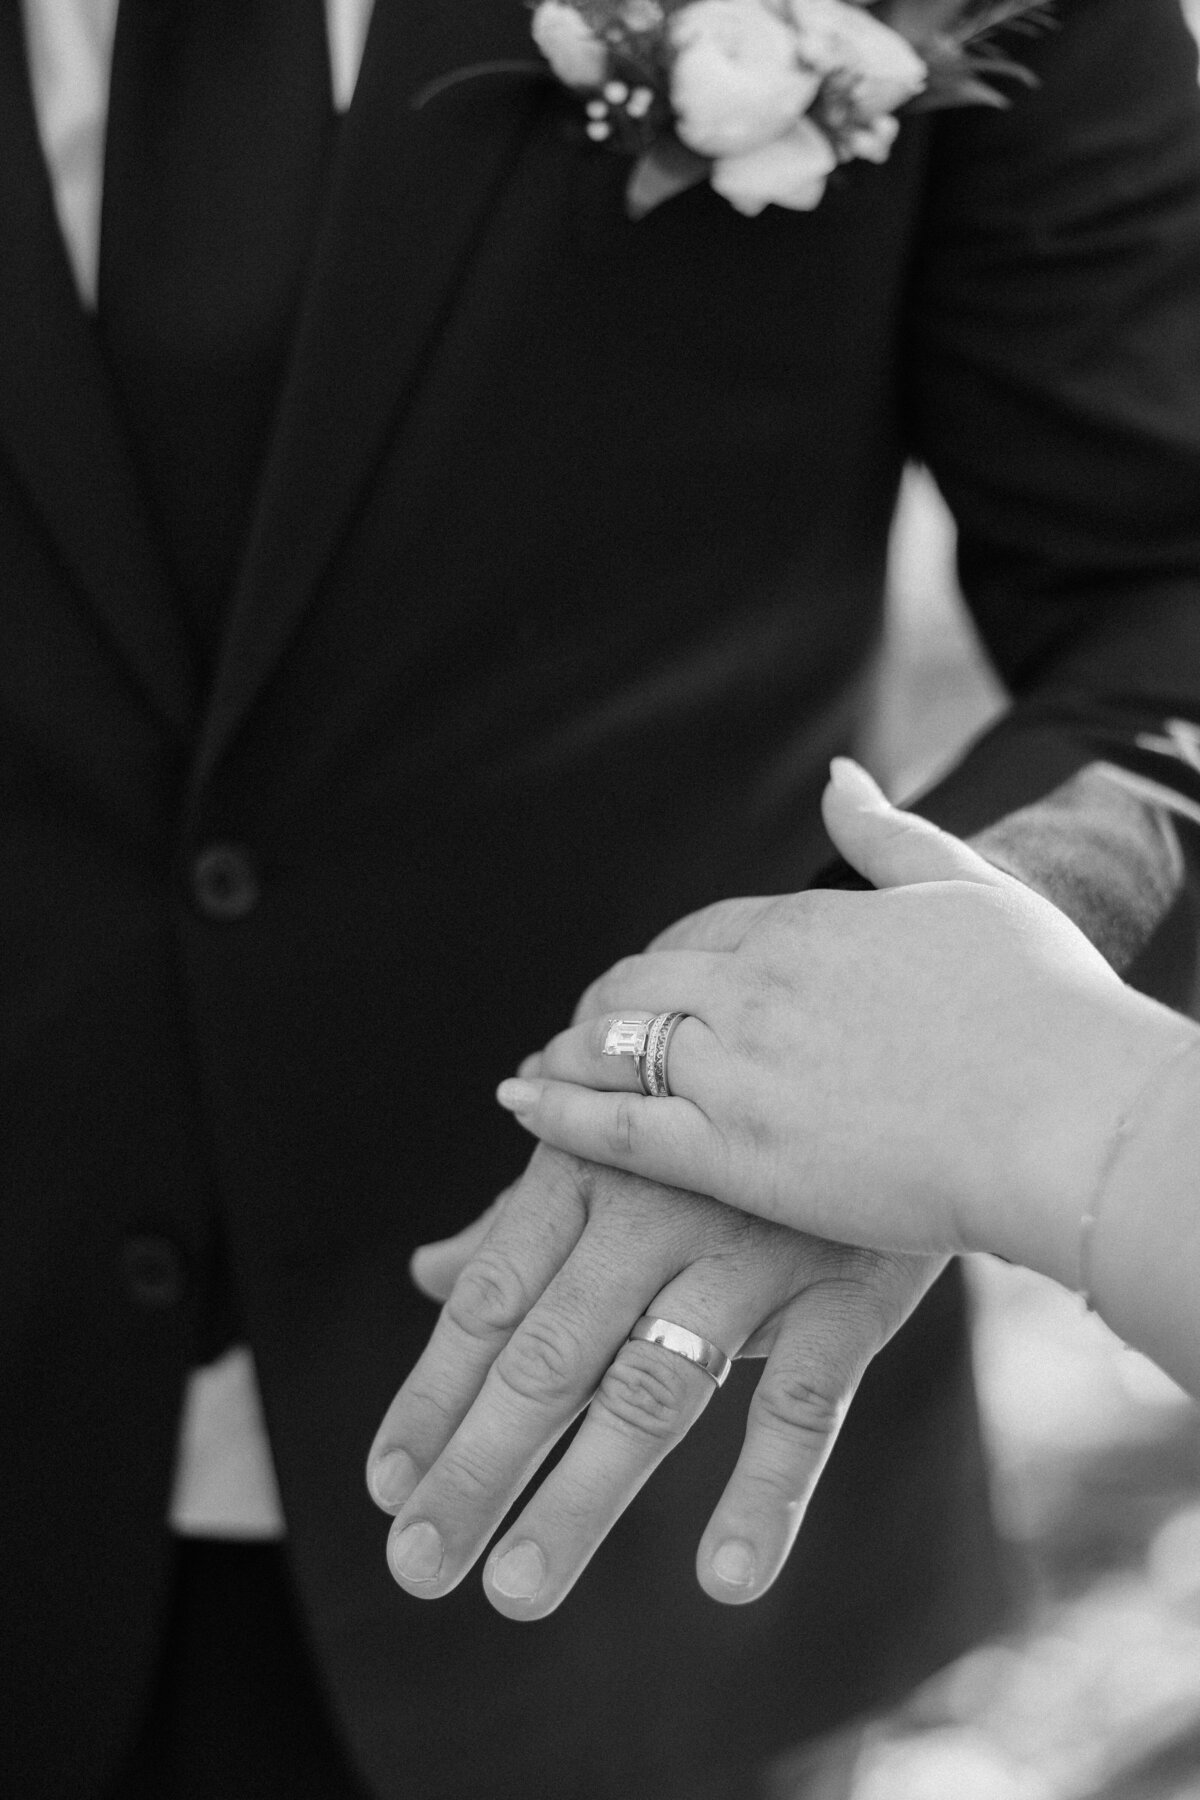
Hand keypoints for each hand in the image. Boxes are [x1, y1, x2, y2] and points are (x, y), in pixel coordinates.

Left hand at [367, 1143, 938, 1615]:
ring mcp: (750, 1251)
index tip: (387, 1483)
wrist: (889, 1056)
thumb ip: (523, 1221)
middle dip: (477, 1464)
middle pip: (550, 1356)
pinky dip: (767, 1488)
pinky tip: (725, 1575)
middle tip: (416, 1565)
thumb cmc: (725, 1124)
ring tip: (516, 1590)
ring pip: (653, 1387)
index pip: (492, 1299)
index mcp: (584, 1171)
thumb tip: (428, 1274)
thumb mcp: (617, 1149)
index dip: (435, 1392)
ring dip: (581, 1494)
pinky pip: (801, 1401)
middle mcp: (653, 1210)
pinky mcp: (845, 1289)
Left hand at [497, 760, 1174, 1286]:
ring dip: (569, 1052)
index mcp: (807, 923)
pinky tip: (517, 1100)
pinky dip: (556, 1108)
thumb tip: (839, 778)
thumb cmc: (1040, 1005)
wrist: (1065, 1114)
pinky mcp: (733, 1153)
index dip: (670, 956)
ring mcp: (737, 1068)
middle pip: (642, 981)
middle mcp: (755, 984)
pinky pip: (616, 1125)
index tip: (653, 978)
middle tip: (581, 1028)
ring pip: (614, 1044)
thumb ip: (888, 835)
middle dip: (603, 1003)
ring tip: (539, 1067)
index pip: (704, 928)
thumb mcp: (968, 888)